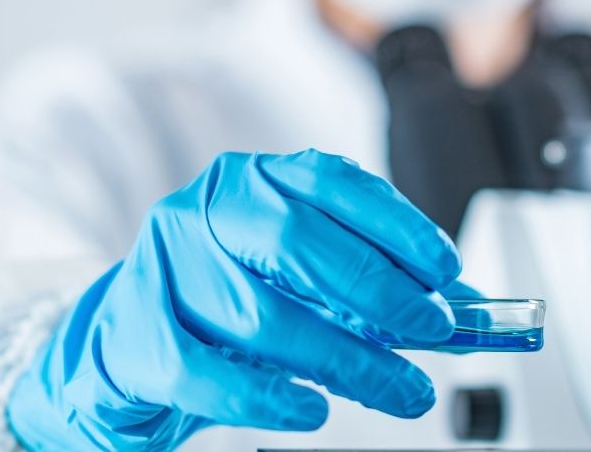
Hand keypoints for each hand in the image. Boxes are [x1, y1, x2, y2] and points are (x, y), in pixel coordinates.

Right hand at [6, 150, 461, 449]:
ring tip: (401, 391)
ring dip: (347, 361)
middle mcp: (206, 212)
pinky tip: (314, 409)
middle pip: (298, 243)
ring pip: (263, 316)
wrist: (123, 344)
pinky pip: (207, 372)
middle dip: (378, 292)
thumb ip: (376, 287)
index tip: (447, 269)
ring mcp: (164, 271)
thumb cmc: (227, 303)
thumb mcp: (302, 280)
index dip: (398, 224)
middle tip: (432, 333)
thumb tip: (466, 311)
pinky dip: (269, 396)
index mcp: (256, 181)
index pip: (334, 183)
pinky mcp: (136, 337)